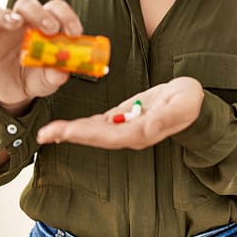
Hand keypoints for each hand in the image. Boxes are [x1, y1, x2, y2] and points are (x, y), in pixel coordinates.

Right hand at [0, 0, 83, 114]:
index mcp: (43, 24)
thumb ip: (56, 74)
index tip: (74, 32)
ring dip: (4, 15)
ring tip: (14, 24)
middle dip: (38, 12)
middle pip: (25, 4)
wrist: (18, 93)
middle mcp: (21, 23)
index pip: (54, 9)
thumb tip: (61, 72)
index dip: (66, 16)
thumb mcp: (51, 78)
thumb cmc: (39, 75)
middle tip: (50, 28)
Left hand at [35, 77, 203, 149]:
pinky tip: (66, 126)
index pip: (109, 135)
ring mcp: (125, 127)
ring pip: (93, 131)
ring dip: (70, 131)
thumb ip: (166, 117)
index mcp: (142, 132)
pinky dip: (82, 124)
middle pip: (95, 136)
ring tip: (47, 132)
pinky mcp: (123, 117)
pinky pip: (99, 123)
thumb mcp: (184, 104)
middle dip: (70, 134)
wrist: (193, 100)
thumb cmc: (190, 101)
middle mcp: (129, 134)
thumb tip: (147, 128)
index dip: (87, 134)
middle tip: (44, 134)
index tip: (67, 131)